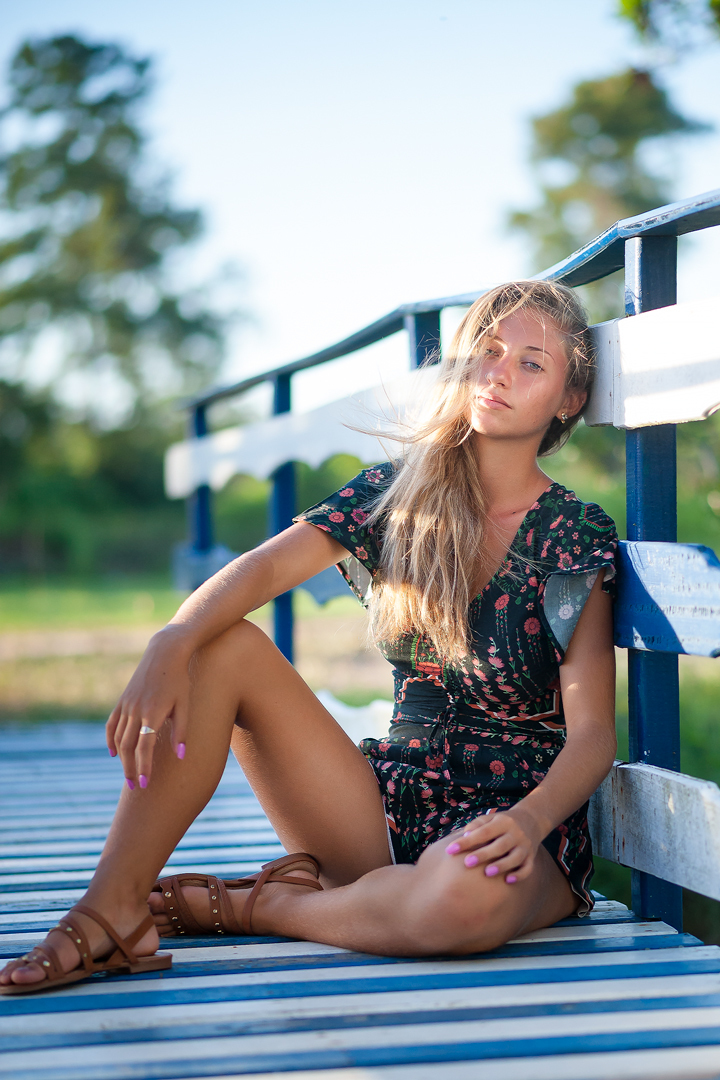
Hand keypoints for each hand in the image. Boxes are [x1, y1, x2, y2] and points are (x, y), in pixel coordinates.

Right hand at [106, 626, 192, 788]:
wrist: (165, 653)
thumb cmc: (180, 680)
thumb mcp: (185, 704)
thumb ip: (181, 731)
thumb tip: (181, 756)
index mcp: (152, 713)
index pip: (144, 748)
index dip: (143, 768)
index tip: (145, 784)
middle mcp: (136, 710)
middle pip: (128, 747)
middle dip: (130, 769)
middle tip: (135, 787)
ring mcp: (127, 705)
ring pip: (119, 738)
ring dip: (122, 759)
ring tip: (128, 775)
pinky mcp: (122, 700)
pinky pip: (112, 724)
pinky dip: (111, 740)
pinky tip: (114, 754)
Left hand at [445, 805, 542, 883]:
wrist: (531, 820)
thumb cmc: (501, 822)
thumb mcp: (490, 818)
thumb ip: (476, 825)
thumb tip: (465, 836)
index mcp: (502, 822)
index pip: (483, 832)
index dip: (467, 841)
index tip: (451, 850)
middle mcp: (515, 833)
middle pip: (500, 845)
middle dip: (484, 854)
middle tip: (467, 863)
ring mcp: (525, 846)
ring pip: (515, 857)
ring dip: (502, 865)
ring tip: (487, 873)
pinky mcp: (531, 857)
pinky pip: (528, 867)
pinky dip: (519, 875)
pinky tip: (508, 880)